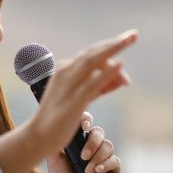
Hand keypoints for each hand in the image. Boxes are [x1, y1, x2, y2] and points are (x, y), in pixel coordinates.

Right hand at [29, 29, 136, 158]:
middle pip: (93, 52)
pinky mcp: (74, 101)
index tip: (127, 52)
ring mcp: (69, 85)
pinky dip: (107, 72)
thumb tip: (121, 78)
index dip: (111, 51)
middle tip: (134, 35)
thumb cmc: (60, 119)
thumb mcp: (82, 98)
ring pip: (93, 61)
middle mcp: (66, 72)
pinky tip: (121, 65)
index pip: (92, 55)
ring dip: (113, 48)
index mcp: (66, 70)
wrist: (38, 137)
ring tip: (130, 39)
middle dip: (115, 42)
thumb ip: (100, 87)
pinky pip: (92, 83)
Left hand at [47, 112, 123, 172]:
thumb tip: (58, 123)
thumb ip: (56, 141)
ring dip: (98, 157)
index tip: (83, 127)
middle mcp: (93, 147)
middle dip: (92, 143)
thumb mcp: (54, 160)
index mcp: (79, 141)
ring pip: (108, 145)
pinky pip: (115, 160)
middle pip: (99, 132)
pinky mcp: (112, 170)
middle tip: (82, 157)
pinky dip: (107, 164)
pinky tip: (98, 172)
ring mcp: (103, 158)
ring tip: (88, 170)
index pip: (86, 123)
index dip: (87, 120)